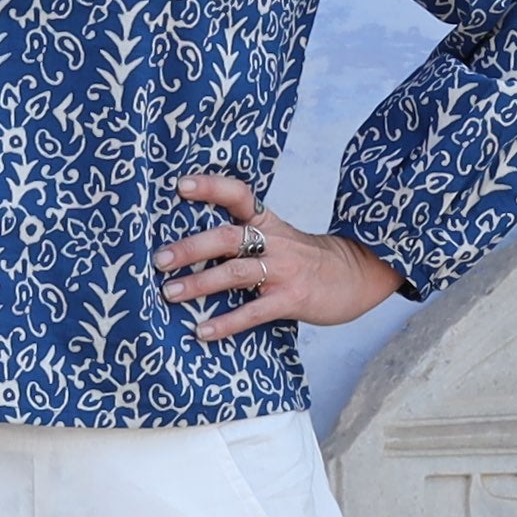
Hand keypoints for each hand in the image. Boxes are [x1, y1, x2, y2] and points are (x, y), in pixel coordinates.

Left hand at [154, 174, 401, 342]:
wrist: (358, 274)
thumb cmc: (307, 258)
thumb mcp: (279, 235)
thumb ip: (246, 235)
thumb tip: (191, 243)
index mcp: (268, 222)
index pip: (239, 194)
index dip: (210, 187)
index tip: (180, 185)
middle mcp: (274, 241)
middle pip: (227, 236)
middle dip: (190, 247)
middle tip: (158, 259)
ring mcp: (283, 270)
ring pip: (235, 272)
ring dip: (199, 284)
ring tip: (169, 293)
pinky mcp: (291, 299)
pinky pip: (254, 312)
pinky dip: (226, 323)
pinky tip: (202, 331)